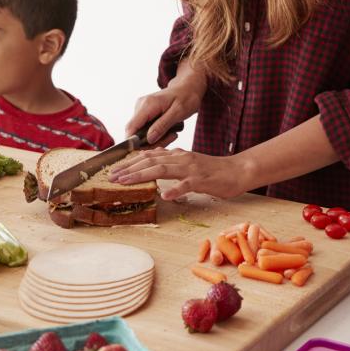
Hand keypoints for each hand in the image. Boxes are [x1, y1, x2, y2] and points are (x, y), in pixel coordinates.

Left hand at [108, 147, 249, 199]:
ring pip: (163, 170)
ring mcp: (191, 168)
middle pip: (150, 161)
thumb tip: (154, 162)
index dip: (130, 162)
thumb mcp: (188, 164)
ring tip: (126, 182)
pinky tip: (165, 195)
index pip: (149, 156)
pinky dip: (175, 189)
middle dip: (129, 169)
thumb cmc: (213, 171)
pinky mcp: (202, 180)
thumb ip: (172, 163)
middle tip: (112, 177)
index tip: (114, 170)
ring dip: (142, 176)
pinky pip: (187, 185)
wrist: (237, 170)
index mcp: (177, 155)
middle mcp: (181, 158)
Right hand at [125, 67, 205, 144]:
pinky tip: (168, 131)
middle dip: (151, 142)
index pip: (131, 128)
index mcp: (147, 105)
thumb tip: (148, 139)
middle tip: (171, 138)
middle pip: (135, 133)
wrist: (188, 87)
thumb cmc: (186, 97)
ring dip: (155, 139)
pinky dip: (155, 134)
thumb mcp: (178, 112)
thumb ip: (162, 125)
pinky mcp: (144, 113)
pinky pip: (144, 129)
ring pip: (140, 133)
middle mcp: (140, 106)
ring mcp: (141, 109)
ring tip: (172, 134)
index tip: (151, 149)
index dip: (135, 143)